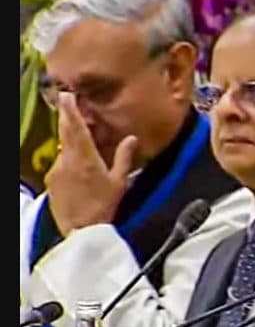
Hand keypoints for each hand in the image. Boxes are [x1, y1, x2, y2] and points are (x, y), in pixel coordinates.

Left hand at [44, 93, 136, 234]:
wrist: (80, 231)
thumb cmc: (104, 207)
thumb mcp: (120, 182)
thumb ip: (124, 157)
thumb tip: (131, 139)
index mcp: (86, 158)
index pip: (75, 127)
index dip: (70, 110)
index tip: (67, 95)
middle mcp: (67, 160)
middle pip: (65, 133)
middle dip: (66, 118)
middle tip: (66, 102)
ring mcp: (56, 170)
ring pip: (63, 150)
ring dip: (71, 144)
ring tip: (82, 145)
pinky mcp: (50, 181)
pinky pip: (60, 165)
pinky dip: (68, 162)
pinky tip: (78, 172)